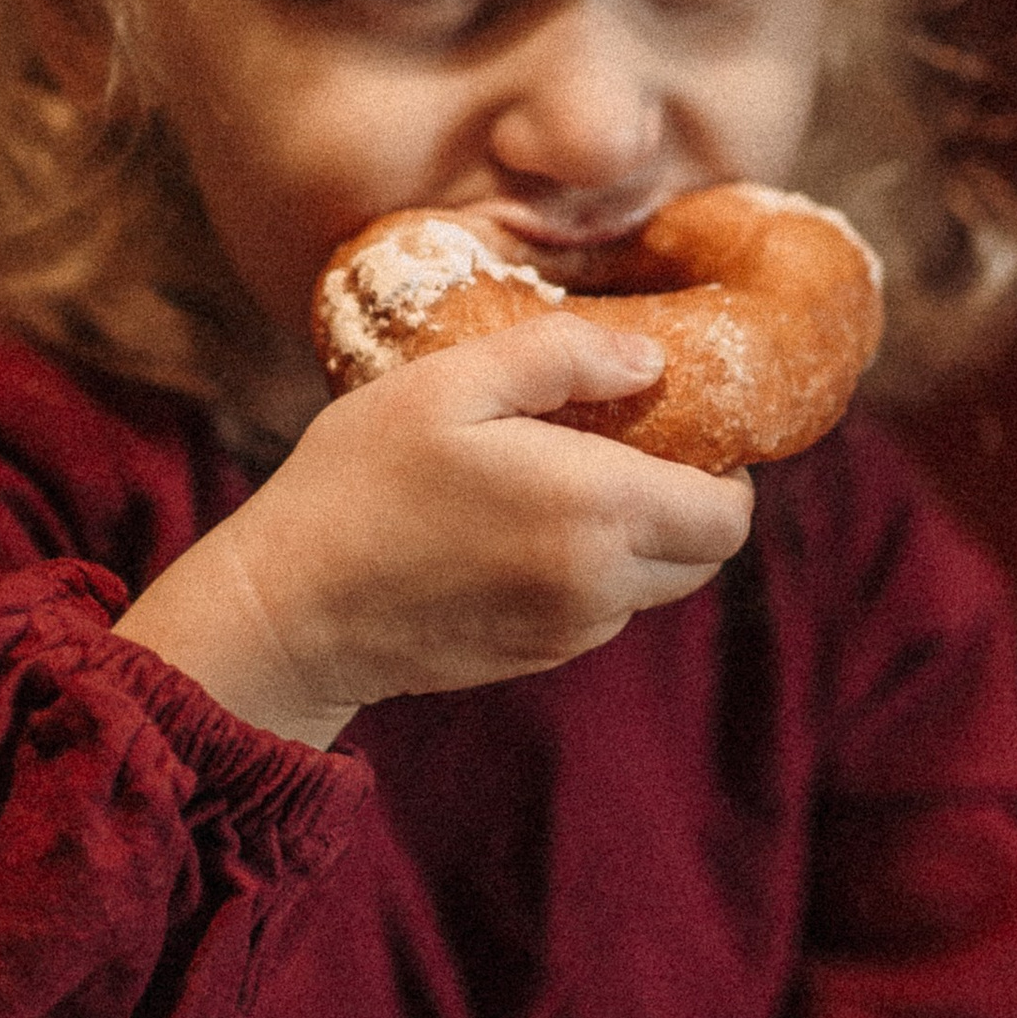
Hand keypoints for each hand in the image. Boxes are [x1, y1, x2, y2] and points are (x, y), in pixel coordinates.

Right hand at [115, 315, 753, 745]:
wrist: (287, 610)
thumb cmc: (357, 482)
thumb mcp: (448, 383)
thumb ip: (560, 358)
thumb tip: (650, 361)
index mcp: (597, 511)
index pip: (729, 514)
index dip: (725, 468)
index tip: (675, 423)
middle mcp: (601, 587)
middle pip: (706, 556)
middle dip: (689, 501)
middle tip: (626, 444)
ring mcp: (570, 634)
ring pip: (655, 585)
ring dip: (637, 536)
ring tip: (560, 480)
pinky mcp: (537, 659)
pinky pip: (601, 609)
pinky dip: (590, 569)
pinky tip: (517, 528)